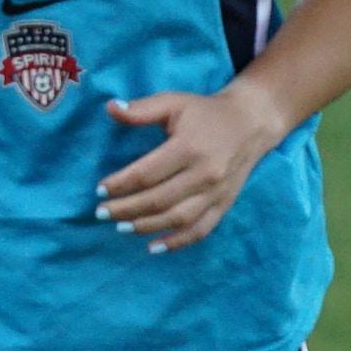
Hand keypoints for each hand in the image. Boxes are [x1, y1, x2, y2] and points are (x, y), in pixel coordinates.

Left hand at [95, 82, 293, 248]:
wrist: (251, 122)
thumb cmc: (205, 112)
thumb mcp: (173, 102)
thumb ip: (141, 109)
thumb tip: (110, 108)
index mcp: (189, 147)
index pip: (146, 173)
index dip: (120, 184)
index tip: (99, 190)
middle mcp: (205, 174)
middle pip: (158, 200)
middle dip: (126, 209)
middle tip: (101, 213)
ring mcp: (217, 192)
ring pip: (177, 218)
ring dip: (146, 227)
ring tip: (121, 227)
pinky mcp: (225, 204)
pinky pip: (201, 229)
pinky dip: (177, 242)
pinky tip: (154, 248)